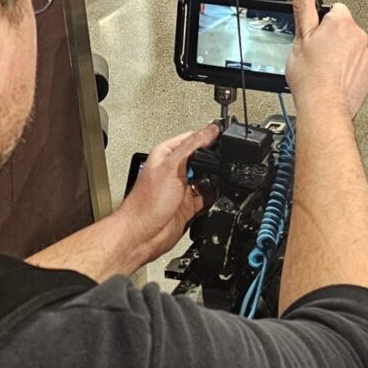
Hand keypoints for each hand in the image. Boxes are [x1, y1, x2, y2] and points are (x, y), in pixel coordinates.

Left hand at [114, 124, 219, 265]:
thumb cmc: (146, 202)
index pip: (192, 138)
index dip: (208, 136)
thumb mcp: (171, 167)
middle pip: (203, 159)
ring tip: (220, 180)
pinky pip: (208, 198)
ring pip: (207, 179)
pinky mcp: (189, 206)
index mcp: (167, 155)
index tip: (224, 135)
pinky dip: (215, 197)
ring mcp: (182, 189)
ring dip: (215, 180)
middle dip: (214, 161)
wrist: (142, 236)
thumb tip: (210, 130)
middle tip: (225, 162)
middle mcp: (175, 170)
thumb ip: (192, 146)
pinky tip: (217, 196)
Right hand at [285, 0, 367, 118]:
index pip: (333, 9)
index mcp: (341, 22)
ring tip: (324, 68)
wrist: (324, 107)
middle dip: (331, 37)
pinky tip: (334, 78)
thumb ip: (303, 7)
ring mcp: (365, 55)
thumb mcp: (300, 37)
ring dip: (340, 54)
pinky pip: (357, 64)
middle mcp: (358, 36)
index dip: (320, 22)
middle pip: (343, 28)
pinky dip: (347, 69)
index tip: (314, 34)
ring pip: (351, 47)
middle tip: (316, 52)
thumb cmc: (311, 76)